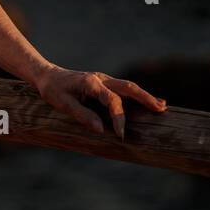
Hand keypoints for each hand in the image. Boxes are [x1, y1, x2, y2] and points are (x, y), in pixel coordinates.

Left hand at [33, 64, 166, 138]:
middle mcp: (101, 79)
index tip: (121, 134)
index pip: (111, 100)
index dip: (118, 117)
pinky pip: (123, 90)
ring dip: (145, 97)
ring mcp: (104, 80)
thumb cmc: (53, 90)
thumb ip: (82, 115)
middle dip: (145, 99)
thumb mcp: (62, 104)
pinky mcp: (104, 84)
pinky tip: (149, 101)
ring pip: (128, 87)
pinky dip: (137, 96)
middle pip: (128, 87)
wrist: (47, 75)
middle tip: (160, 110)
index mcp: (91, 83)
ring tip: (162, 106)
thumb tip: (102, 130)